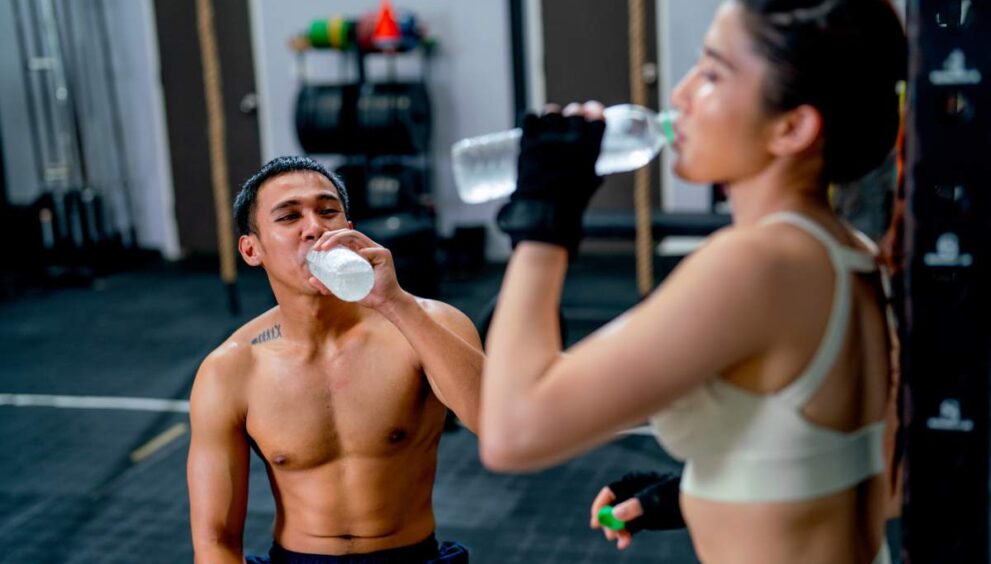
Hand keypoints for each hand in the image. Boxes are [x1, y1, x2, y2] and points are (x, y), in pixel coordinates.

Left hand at [306, 228, 407, 310]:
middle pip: (346, 233)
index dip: (327, 239)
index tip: (315, 250)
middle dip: (329, 236)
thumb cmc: (367, 294)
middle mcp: (367, 247)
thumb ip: (328, 285)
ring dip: (338, 238)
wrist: (385, 302)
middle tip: (317, 248)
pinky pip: (371, 251)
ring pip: (355, 235)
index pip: (342, 237)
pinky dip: (362, 253)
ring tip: (325, 248)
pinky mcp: (384, 256)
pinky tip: (356, 257)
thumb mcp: (343, 289)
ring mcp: (376, 250)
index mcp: (358, 251)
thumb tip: (311, 279)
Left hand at [496, 101, 605, 257]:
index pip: (596, 121)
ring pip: (551, 113)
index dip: (594, 112)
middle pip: (574, 113)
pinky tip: (532, 127)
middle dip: (573, 113)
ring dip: (551, 116)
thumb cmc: (568, 206)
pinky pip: (529, 118)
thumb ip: (591, 175)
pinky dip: (531, 121)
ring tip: (549, 124)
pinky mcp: (529, 143)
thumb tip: (596, 175)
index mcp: (590, 152)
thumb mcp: (588, 187)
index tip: (591, 109)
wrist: (543, 214)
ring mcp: (549, 141)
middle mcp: (572, 143)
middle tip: (570, 117)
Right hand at [589, 471, 685, 549]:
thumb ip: (636, 505)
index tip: (597, 521)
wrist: (697, 502)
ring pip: (620, 521)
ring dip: (617, 531)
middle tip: (609, 534)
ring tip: (621, 540)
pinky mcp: (644, 519)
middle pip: (612, 508)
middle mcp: (632, 494)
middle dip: (608, 522)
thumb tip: (615, 514)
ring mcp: (637, 508)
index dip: (600, 506)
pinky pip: (630, 529)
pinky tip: (624, 544)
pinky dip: (626, 536)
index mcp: (632, 481)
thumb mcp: (656, 498)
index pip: (610, 492)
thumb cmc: (677, 492)